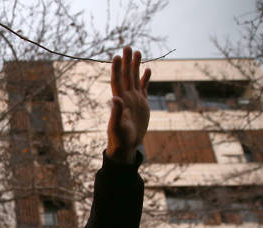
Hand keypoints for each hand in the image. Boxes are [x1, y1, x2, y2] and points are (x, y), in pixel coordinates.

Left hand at [106, 46, 150, 162]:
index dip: (117, 69)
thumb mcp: (117, 127)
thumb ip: (116, 113)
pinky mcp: (142, 105)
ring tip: (137, 51)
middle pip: (127, 76)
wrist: (126, 146)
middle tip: (127, 46)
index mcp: (120, 101)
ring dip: (136, 66)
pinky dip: (145, 79)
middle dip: (127, 61)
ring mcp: (134, 100)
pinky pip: (144, 88)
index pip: (118, 81)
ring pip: (135, 79)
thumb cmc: (119, 139)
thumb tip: (115, 99)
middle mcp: (126, 97)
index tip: (117, 56)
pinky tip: (147, 69)